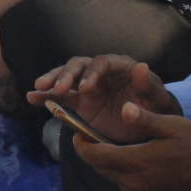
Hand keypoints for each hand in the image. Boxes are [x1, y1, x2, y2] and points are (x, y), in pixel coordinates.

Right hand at [27, 54, 179, 143]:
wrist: (149, 127)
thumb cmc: (156, 110)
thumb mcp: (157, 101)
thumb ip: (148, 86)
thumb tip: (141, 66)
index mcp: (121, 67)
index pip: (102, 63)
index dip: (91, 73)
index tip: (84, 89)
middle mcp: (102, 73)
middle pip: (79, 66)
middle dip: (66, 75)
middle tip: (56, 89)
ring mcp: (89, 86)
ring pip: (66, 77)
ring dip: (52, 81)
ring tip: (38, 89)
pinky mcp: (81, 102)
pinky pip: (61, 97)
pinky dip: (46, 96)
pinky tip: (32, 98)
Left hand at [72, 105, 190, 190]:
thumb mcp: (175, 127)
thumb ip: (146, 120)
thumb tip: (123, 108)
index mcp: (136, 162)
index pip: (95, 156)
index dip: (82, 146)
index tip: (78, 135)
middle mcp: (133, 185)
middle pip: (103, 169)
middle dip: (100, 155)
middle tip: (103, 142)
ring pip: (118, 182)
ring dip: (120, 169)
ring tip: (137, 156)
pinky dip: (134, 183)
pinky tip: (151, 174)